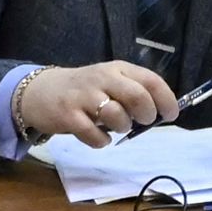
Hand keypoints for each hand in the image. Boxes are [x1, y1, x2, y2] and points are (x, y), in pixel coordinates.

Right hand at [15, 59, 175, 146]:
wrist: (40, 92)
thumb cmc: (85, 91)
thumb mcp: (110, 82)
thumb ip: (133, 92)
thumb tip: (161, 113)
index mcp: (118, 69)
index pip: (150, 80)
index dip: (166, 99)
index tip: (171, 114)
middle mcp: (103, 78)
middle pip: (137, 96)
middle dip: (147, 114)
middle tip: (143, 121)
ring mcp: (84, 96)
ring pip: (117, 115)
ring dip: (122, 127)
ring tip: (116, 127)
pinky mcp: (69, 115)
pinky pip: (94, 135)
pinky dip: (101, 141)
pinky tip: (99, 137)